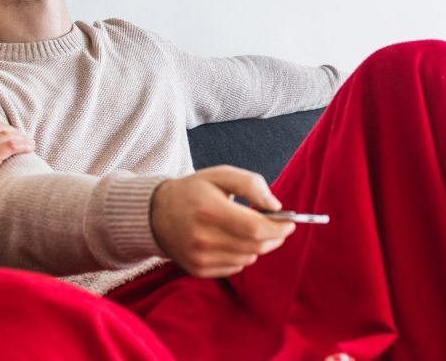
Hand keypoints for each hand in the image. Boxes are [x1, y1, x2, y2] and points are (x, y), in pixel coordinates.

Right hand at [149, 165, 295, 277]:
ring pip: (248, 258)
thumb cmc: (193, 191)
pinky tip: (230, 241)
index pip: (256, 228)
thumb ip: (250, 184)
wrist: (155, 213)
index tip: (290, 222)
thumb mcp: (219, 175)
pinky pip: (235, 268)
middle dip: (273, 237)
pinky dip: (241, 255)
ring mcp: (199, 257)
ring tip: (246, 230)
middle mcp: (203, 238)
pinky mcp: (198, 269)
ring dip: (256, 246)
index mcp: (209, 210)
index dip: (279, 227)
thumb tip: (276, 206)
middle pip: (256, 246)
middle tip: (276, 227)